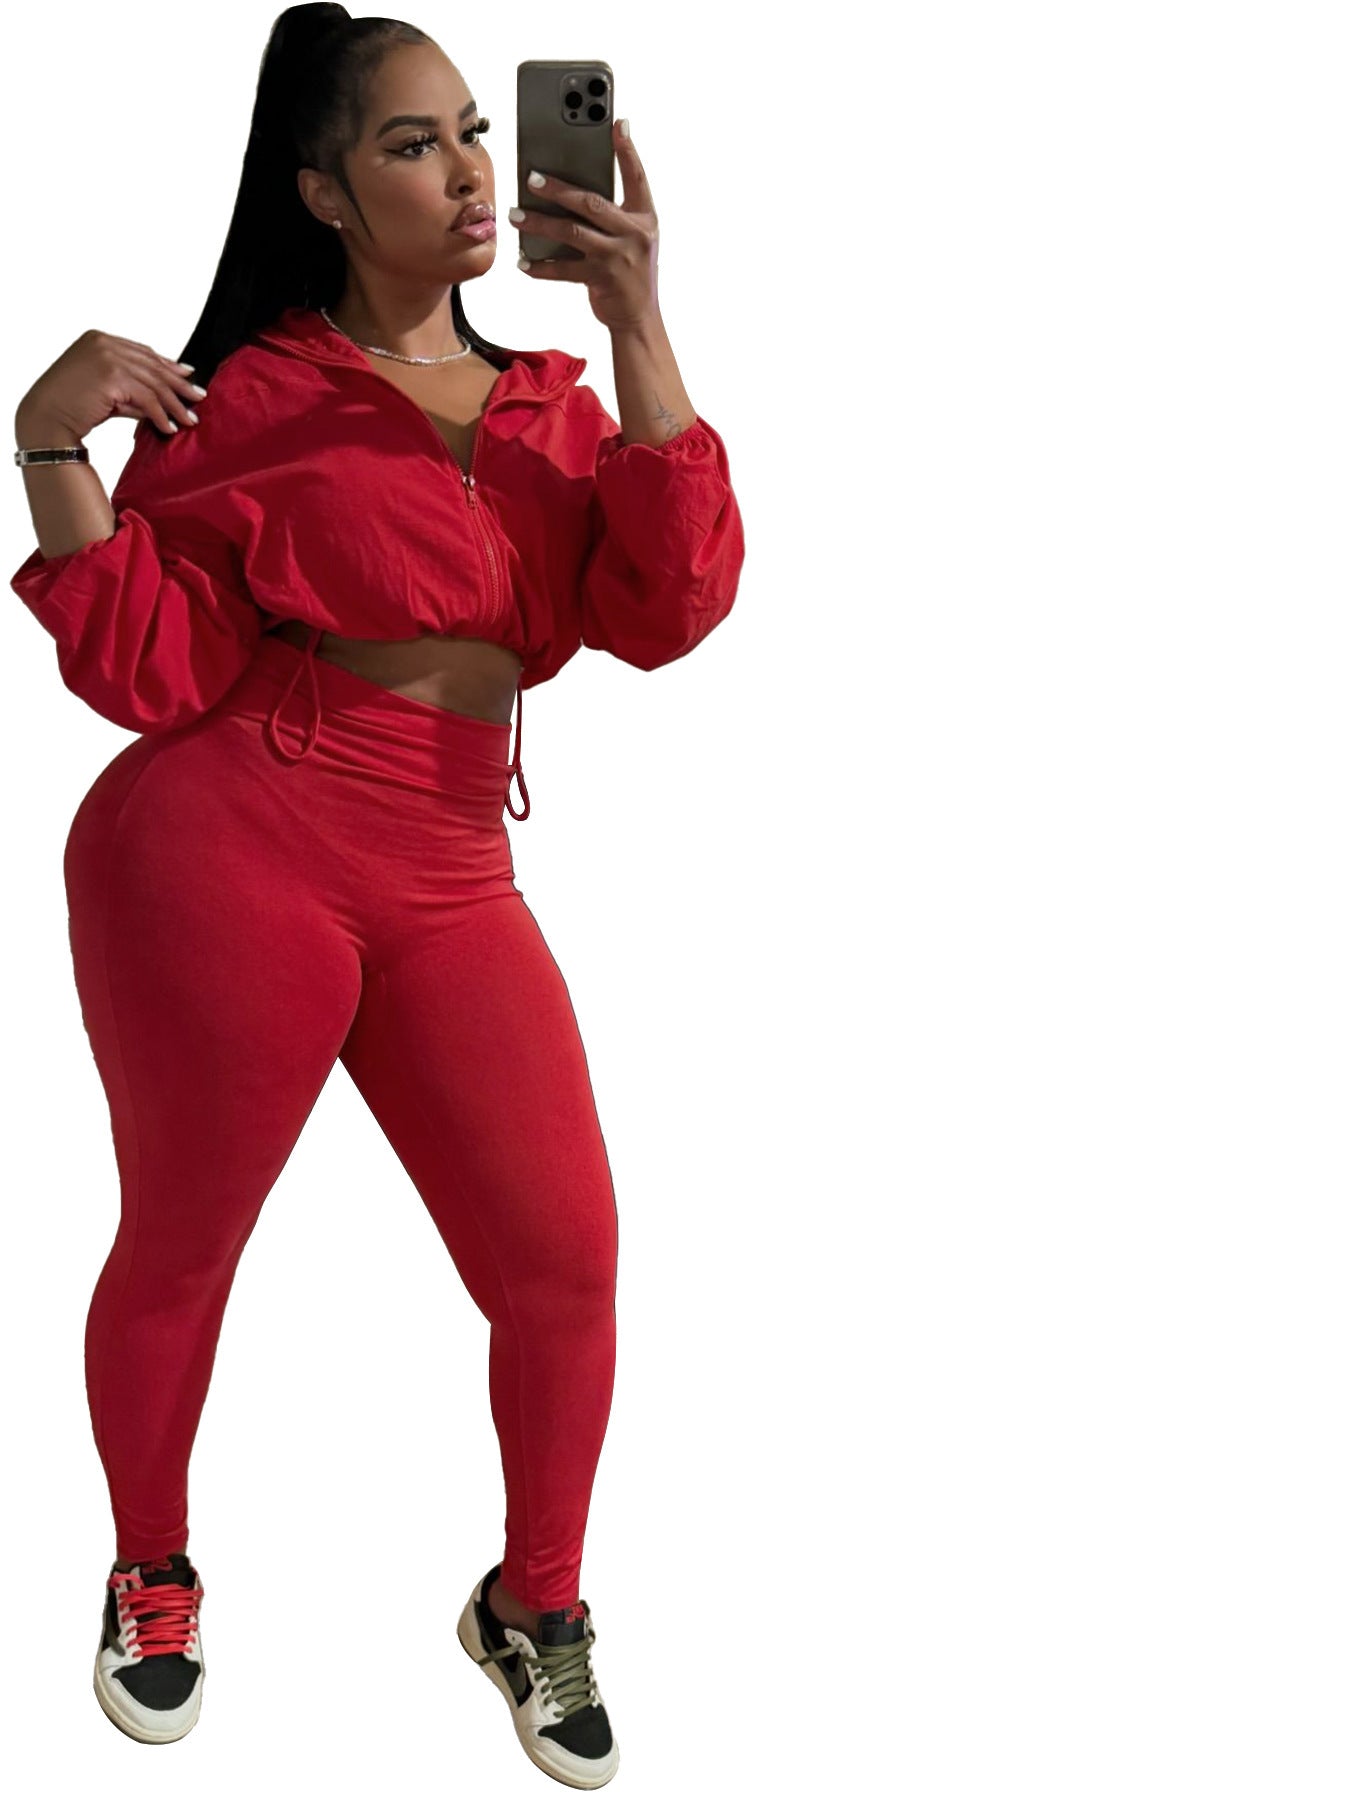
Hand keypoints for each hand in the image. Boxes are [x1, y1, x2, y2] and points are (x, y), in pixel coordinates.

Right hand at [15, 329, 206, 446]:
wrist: (47, 417)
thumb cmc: (70, 406)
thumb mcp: (104, 390)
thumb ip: (130, 388)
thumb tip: (161, 400)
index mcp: (99, 339)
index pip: (143, 352)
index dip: (167, 365)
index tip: (187, 375)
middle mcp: (105, 343)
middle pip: (152, 366)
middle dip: (179, 384)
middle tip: (199, 398)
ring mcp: (108, 357)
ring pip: (154, 383)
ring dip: (175, 404)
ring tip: (189, 420)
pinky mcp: (113, 377)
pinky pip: (147, 398)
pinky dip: (160, 415)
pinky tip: (169, 427)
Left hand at [511, 118, 659, 332]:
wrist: (639, 319)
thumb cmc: (630, 272)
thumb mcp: (634, 238)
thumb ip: (614, 213)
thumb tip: (572, 189)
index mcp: (645, 218)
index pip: (637, 177)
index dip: (628, 150)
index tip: (617, 124)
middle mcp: (635, 234)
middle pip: (591, 202)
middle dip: (558, 188)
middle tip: (530, 177)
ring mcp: (618, 258)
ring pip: (572, 232)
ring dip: (539, 223)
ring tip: (515, 215)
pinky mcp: (601, 279)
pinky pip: (564, 269)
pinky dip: (540, 266)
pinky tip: (522, 261)